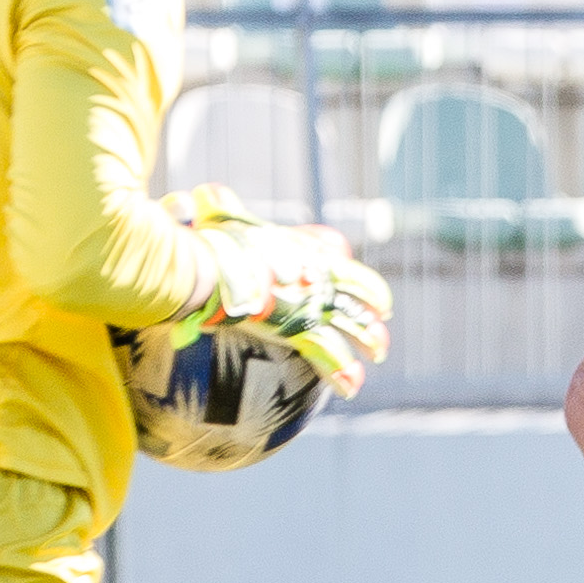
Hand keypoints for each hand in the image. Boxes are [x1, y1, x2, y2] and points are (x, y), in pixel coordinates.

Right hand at [175, 187, 392, 393]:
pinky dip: (339, 372)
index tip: (377, 299)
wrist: (205, 264)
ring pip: (350, 324)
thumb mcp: (214, 214)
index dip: (361, 283)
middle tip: (382, 328)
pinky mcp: (295, 328)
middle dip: (369, 315)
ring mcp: (308, 302)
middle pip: (354, 297)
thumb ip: (216, 206)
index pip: (341, 266)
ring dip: (366, 340)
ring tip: (377, 355)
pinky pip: (324, 353)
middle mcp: (313, 275)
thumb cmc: (207, 238)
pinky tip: (350, 388)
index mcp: (300, 252)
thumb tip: (201, 195)